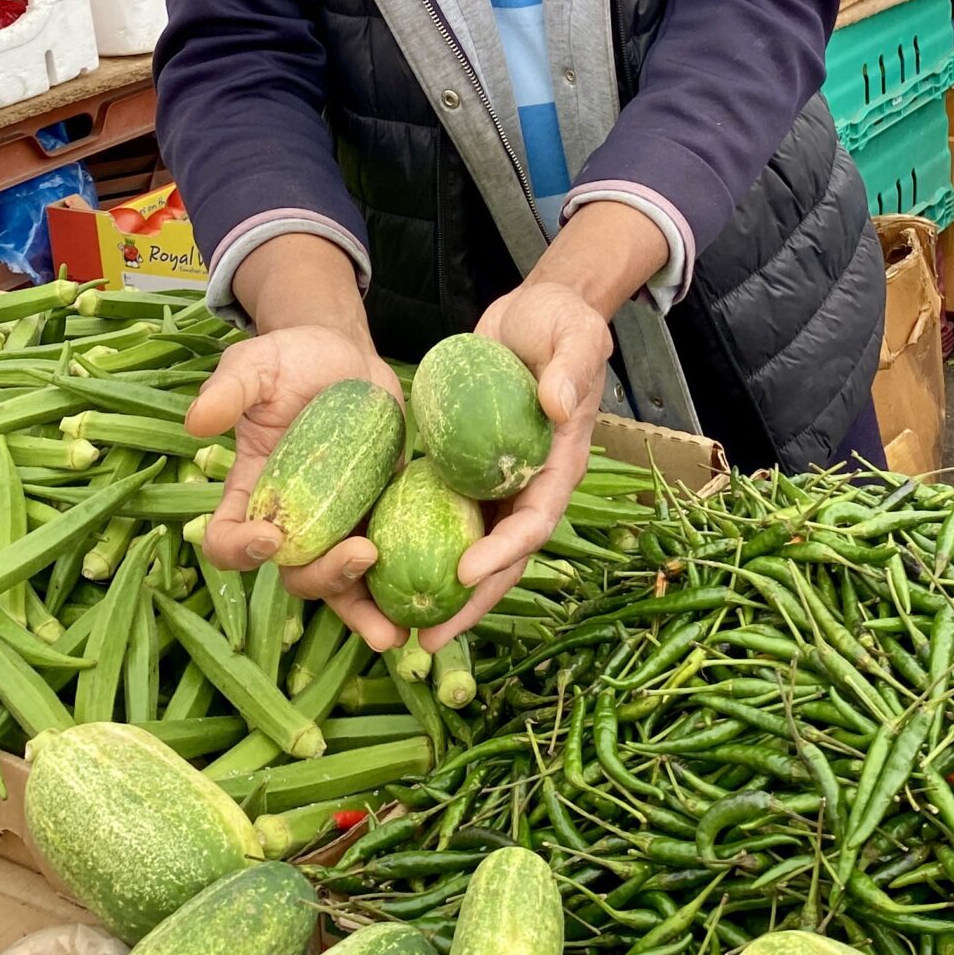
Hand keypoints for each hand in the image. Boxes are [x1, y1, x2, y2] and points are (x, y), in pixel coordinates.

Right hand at [187, 326, 408, 647]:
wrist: (348, 357)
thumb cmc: (292, 359)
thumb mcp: (256, 363)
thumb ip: (230, 388)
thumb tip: (199, 421)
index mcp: (252, 494)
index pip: (229, 541)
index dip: (240, 550)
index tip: (269, 537)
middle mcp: (294, 522)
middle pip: (295, 574)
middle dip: (326, 579)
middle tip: (364, 557)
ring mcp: (340, 524)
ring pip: (344, 586)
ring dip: (366, 613)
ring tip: (396, 634)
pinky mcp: (382, 516)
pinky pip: (391, 563)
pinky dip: (403, 588)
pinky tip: (435, 602)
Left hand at [416, 281, 609, 650]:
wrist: (536, 314)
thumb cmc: (560, 323)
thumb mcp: (573, 336)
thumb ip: (570, 367)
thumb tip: (557, 405)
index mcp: (560, 465)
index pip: (533, 523)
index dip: (503, 553)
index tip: (465, 571)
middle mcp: (529, 485)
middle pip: (501, 559)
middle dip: (467, 602)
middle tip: (425, 640)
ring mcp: (498, 484)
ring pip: (470, 550)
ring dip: (440, 593)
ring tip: (398, 630)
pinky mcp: (469, 472)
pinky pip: (444, 518)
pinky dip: (419, 548)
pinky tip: (380, 572)